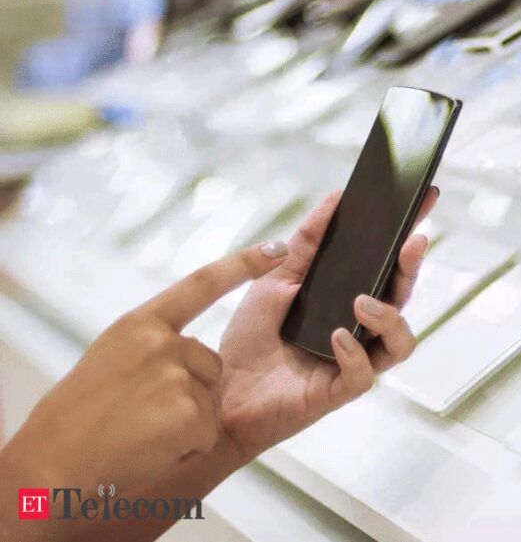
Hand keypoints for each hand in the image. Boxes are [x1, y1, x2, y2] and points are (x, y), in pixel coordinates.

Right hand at [0, 243, 286, 497]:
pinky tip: (150, 448)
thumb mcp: (111, 362)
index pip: (201, 284)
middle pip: (210, 364)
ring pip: (210, 399)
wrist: (49, 467)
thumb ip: (149, 348)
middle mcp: (159, 342)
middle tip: (139, 416)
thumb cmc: (75, 421)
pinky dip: (185, 447)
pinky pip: (207, 431)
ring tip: (140, 432)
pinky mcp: (188, 412)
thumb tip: (181, 348)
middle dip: (190, 394)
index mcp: (138, 324)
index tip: (276, 248)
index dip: (242, 265)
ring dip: (186, 423)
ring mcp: (174, 374)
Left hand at [217, 188, 436, 458]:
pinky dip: (355, 354)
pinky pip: (363, 375)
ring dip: (390, 317)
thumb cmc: (250, 338)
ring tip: (363, 301)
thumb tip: (336, 198)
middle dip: (411, 268)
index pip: (389, 267)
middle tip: (411, 242)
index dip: (408, 238)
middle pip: (402, 299)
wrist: (216, 392)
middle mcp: (360, 331)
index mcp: (349, 301)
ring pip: (400, 343)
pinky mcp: (336, 392)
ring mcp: (352, 362)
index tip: (425, 201)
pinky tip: (337, 336)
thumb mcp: (275, 277)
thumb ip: (307, 242)